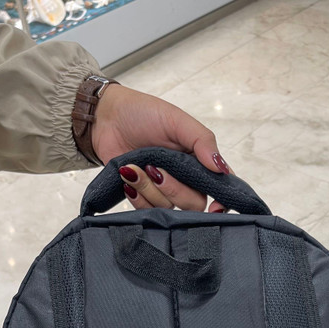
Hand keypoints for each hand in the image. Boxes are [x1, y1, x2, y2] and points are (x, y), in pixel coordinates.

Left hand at [91, 84, 231, 211]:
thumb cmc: (144, 114)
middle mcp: (185, 180)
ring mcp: (164, 191)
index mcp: (199, 162)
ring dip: (148, 189)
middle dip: (173, 189)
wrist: (107, 118)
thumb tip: (222, 169)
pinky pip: (147, 211)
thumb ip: (202, 141)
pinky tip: (128, 177)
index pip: (219, 189)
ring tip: (133, 168)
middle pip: (193, 204)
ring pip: (168, 209)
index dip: (221, 203)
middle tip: (155, 168)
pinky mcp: (143, 197)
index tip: (215, 207)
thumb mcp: (177, 121)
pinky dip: (137, 196)